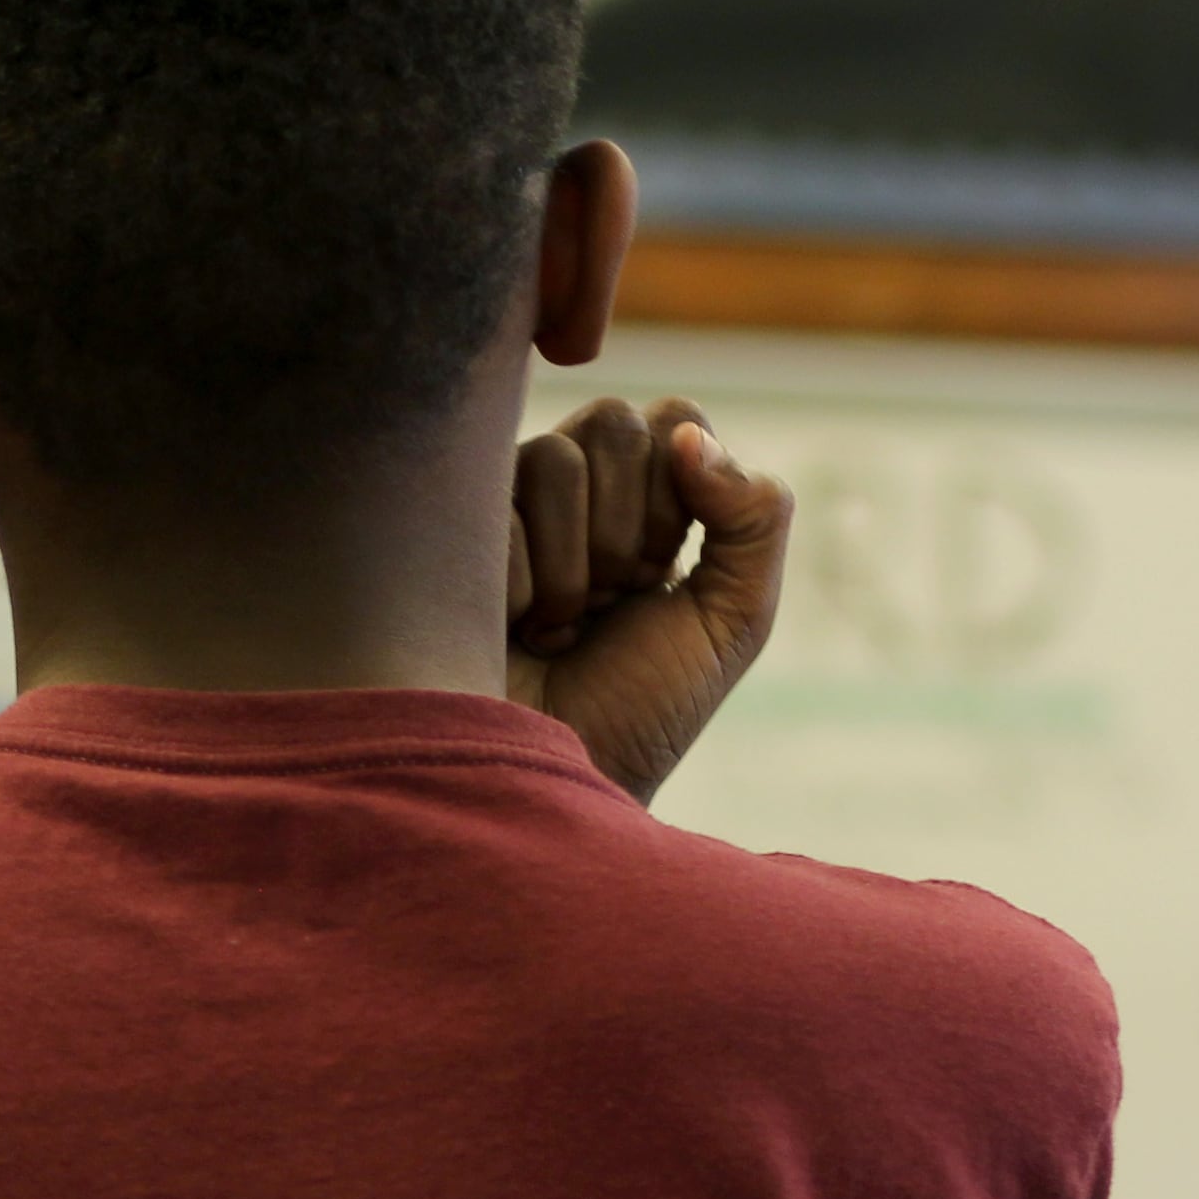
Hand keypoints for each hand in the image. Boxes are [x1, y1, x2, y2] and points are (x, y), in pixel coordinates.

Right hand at [504, 397, 787, 805]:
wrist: (557, 781)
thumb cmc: (641, 709)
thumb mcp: (733, 619)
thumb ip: (754, 518)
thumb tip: (690, 435)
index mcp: (642, 497)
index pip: (674, 416)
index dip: (680, 495)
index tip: (664, 576)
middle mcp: (569, 486)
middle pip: (614, 424)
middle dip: (628, 531)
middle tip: (612, 604)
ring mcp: (501, 503)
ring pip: (554, 458)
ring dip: (574, 567)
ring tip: (560, 628)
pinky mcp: (444, 533)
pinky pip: (498, 511)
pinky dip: (521, 591)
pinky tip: (509, 633)